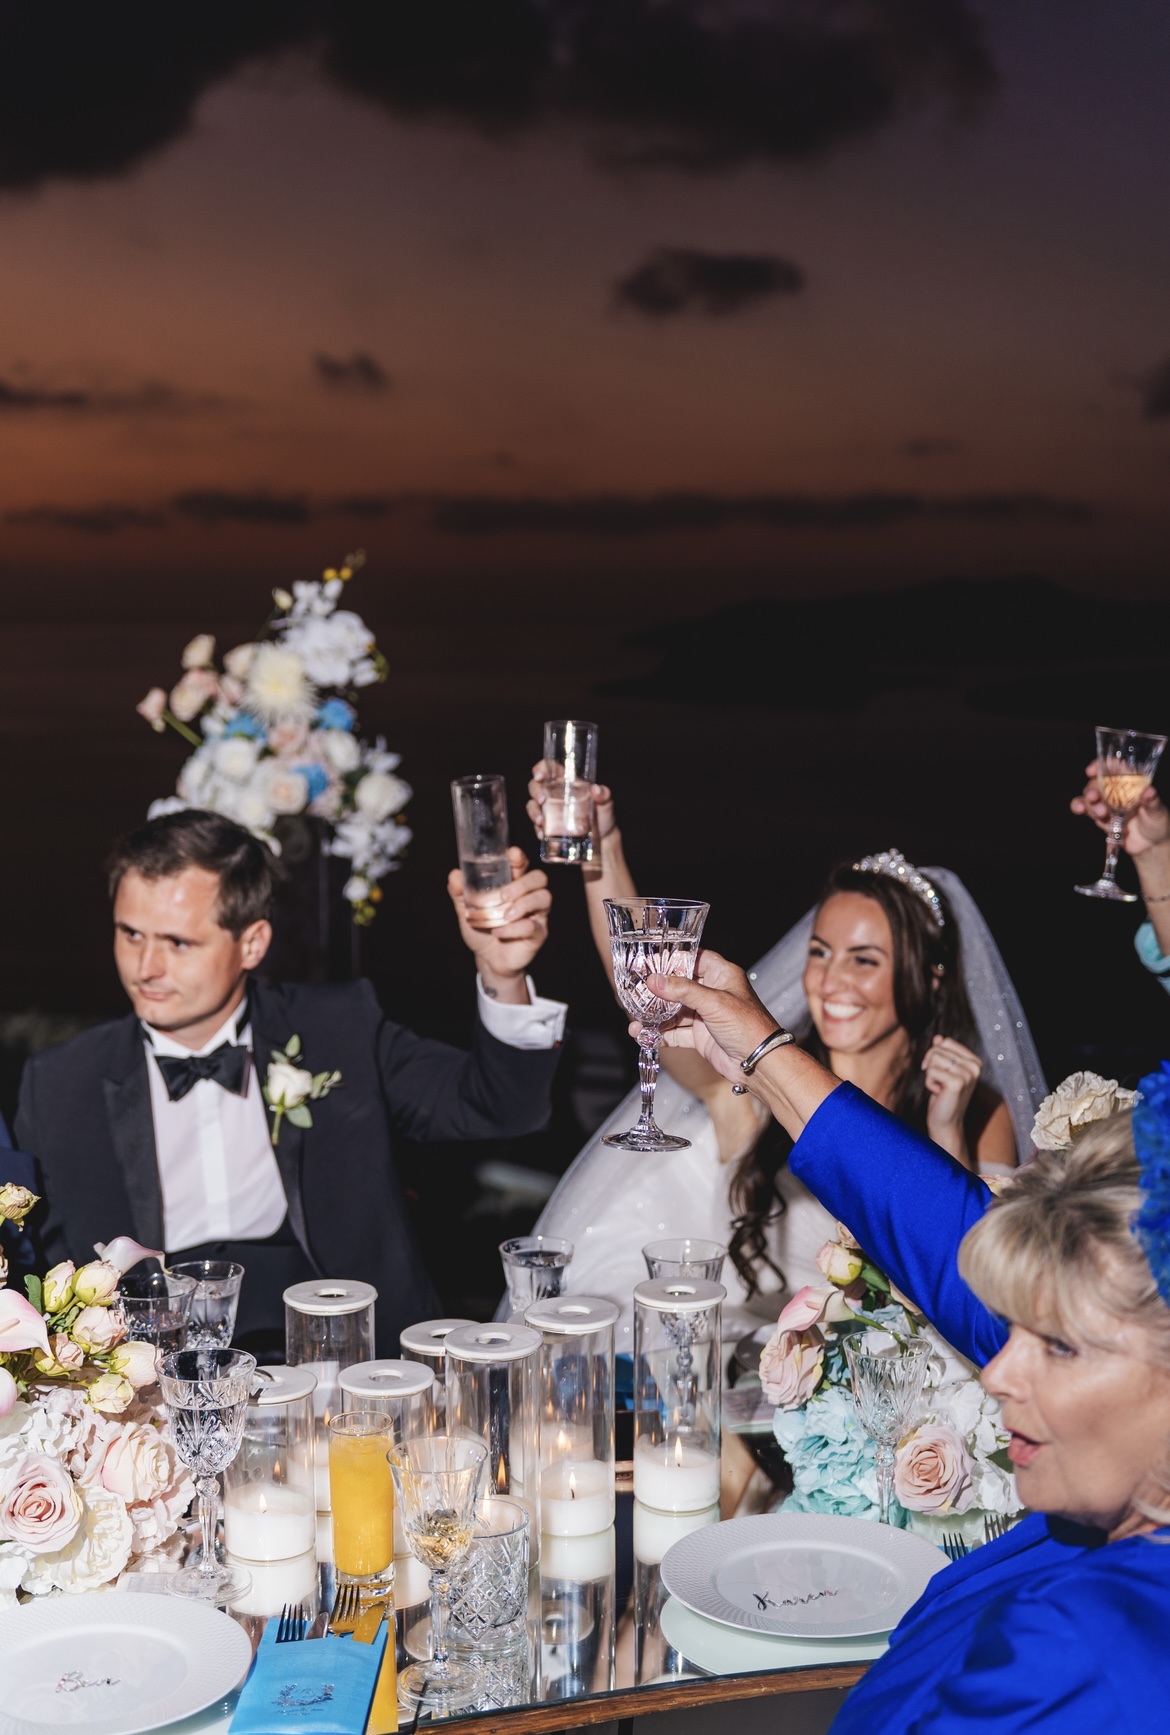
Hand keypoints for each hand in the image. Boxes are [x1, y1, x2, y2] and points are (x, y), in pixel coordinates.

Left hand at [447, 846, 550, 1002]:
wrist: (487, 959)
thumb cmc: (481, 929)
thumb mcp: (466, 910)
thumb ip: (460, 893)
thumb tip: (454, 875)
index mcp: (512, 884)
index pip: (522, 865)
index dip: (519, 858)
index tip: (513, 854)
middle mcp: (528, 895)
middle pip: (539, 878)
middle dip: (522, 883)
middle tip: (504, 895)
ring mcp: (536, 914)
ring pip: (543, 897)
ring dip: (523, 904)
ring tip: (505, 914)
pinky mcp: (538, 933)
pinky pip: (533, 926)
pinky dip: (513, 928)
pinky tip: (499, 931)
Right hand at [526, 762, 615, 843]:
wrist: (602, 836)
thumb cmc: (602, 813)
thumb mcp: (606, 802)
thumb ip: (604, 794)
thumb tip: (596, 790)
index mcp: (566, 782)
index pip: (549, 768)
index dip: (541, 768)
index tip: (539, 776)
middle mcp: (554, 794)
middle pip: (535, 786)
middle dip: (535, 791)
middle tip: (542, 800)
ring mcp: (549, 810)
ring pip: (532, 806)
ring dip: (533, 812)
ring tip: (541, 821)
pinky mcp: (549, 826)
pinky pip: (537, 826)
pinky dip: (538, 830)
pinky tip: (543, 834)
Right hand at [633, 950, 776, 1085]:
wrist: (760, 1063)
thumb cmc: (748, 1026)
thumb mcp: (714, 1002)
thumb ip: (683, 990)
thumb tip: (655, 980)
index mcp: (722, 975)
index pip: (693, 959)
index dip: (672, 959)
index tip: (649, 962)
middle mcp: (712, 993)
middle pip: (678, 986)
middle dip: (657, 991)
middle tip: (634, 991)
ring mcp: (705, 1015)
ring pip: (673, 1011)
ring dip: (654, 1016)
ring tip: (635, 1019)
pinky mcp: (700, 1036)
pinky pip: (675, 1032)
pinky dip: (659, 1034)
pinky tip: (642, 1035)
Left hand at [921, 1035, 981, 1144]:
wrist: (946, 1122)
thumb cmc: (943, 1096)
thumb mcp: (943, 1071)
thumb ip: (943, 1053)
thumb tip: (938, 1037)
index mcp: (975, 1061)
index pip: (946, 1042)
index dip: (935, 1054)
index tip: (937, 1071)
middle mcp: (975, 1066)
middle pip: (938, 1049)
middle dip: (931, 1065)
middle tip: (939, 1083)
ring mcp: (968, 1074)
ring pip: (933, 1059)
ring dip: (930, 1075)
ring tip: (940, 1088)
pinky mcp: (957, 1082)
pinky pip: (931, 1071)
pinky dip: (929, 1083)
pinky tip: (939, 1093)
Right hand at [1070, 760, 1169, 856]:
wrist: (1151, 846)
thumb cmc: (1158, 823)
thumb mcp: (1158, 812)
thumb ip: (1152, 802)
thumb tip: (1149, 791)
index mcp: (1131, 783)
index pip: (1114, 767)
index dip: (1101, 765)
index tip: (1092, 771)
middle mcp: (1116, 791)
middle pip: (1098, 781)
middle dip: (1092, 788)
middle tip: (1095, 797)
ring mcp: (1106, 803)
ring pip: (1089, 795)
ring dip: (1090, 802)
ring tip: (1102, 814)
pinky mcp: (1100, 817)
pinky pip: (1084, 808)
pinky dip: (1078, 807)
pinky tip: (1079, 810)